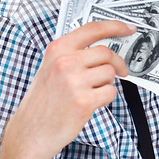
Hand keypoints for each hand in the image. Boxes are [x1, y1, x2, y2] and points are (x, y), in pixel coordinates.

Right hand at [8, 20, 134, 158]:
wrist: (30, 131)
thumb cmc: (42, 100)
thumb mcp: (50, 66)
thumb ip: (72, 53)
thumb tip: (103, 48)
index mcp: (57, 49)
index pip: (93, 29)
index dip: (115, 26)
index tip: (128, 28)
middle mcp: (65, 62)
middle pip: (106, 52)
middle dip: (117, 62)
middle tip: (121, 70)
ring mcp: (74, 81)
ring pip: (110, 72)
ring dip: (108, 82)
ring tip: (93, 91)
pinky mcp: (83, 102)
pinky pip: (110, 92)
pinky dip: (106, 98)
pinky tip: (92, 102)